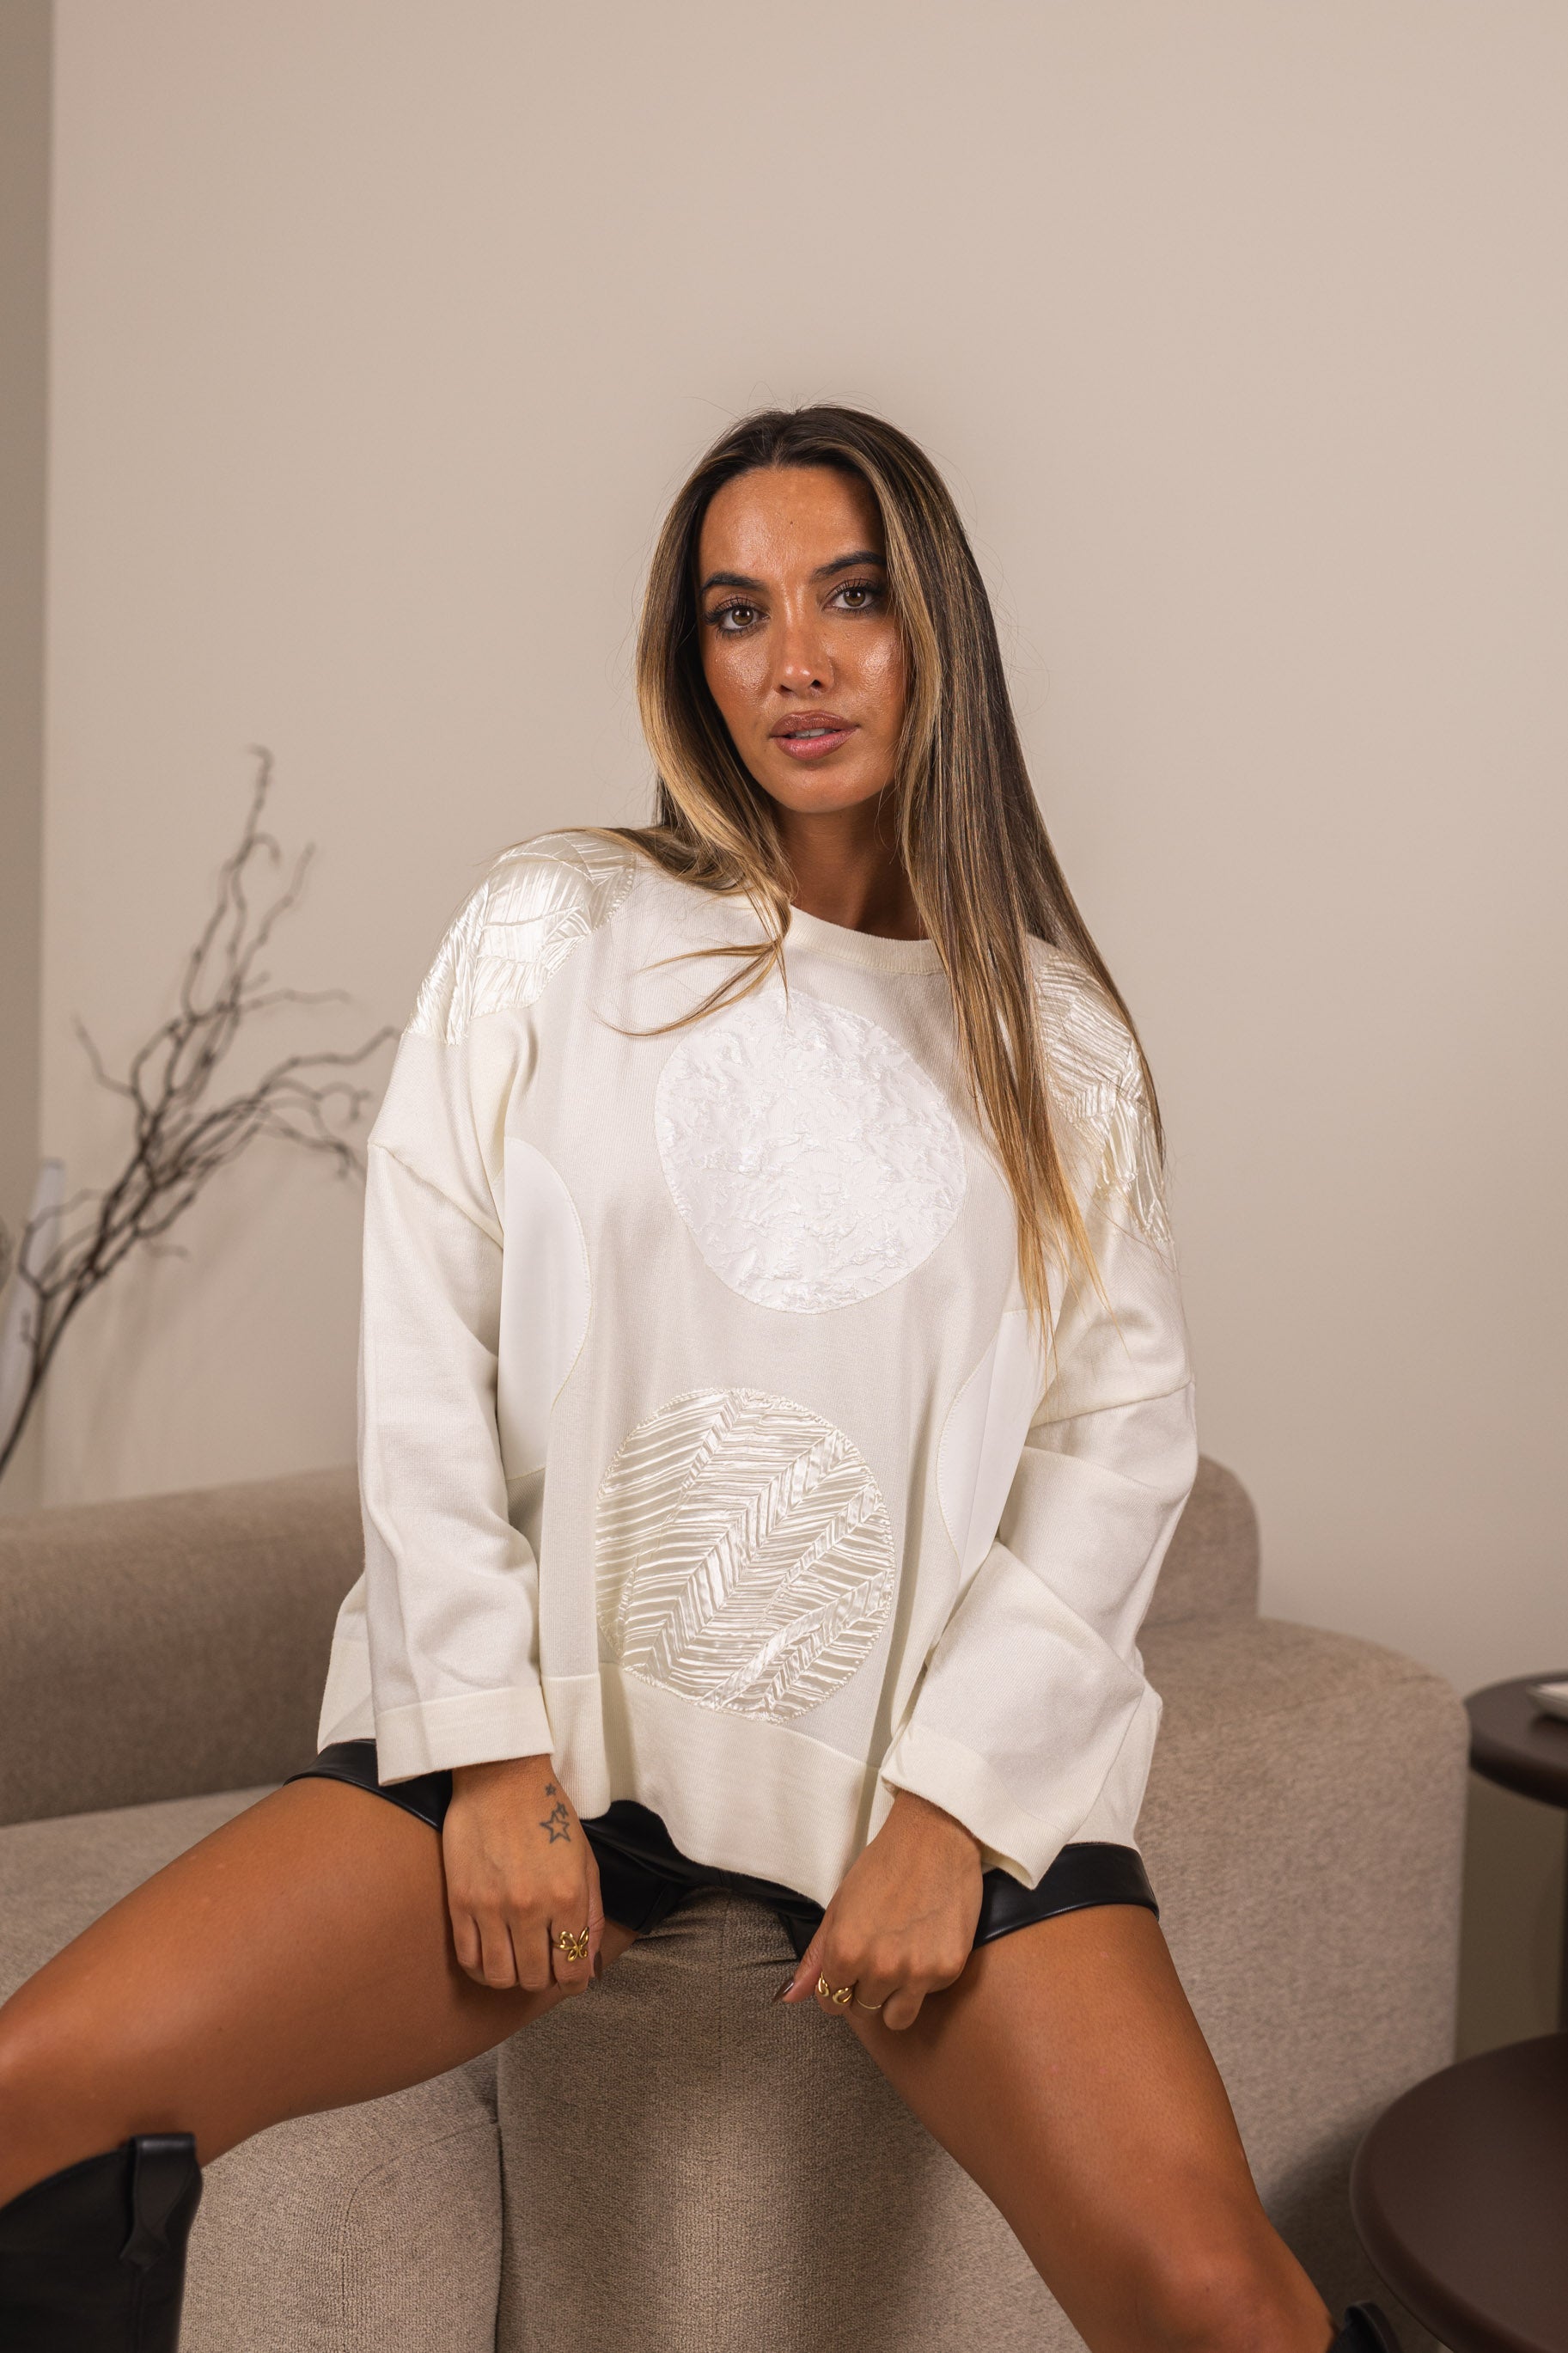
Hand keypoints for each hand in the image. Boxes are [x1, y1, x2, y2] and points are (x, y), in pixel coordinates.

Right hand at [442, 1755, 602, 1995]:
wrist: (500, 1777)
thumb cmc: (549, 1815)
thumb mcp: (585, 1860)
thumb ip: (591, 1914)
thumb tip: (590, 1962)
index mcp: (568, 1896)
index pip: (573, 1968)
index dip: (574, 1982)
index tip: (571, 1978)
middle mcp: (530, 1907)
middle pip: (535, 1979)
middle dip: (543, 1979)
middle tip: (543, 1964)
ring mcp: (491, 1907)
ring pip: (499, 1977)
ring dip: (511, 1978)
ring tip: (516, 1962)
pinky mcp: (460, 1901)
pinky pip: (468, 1958)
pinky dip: (481, 1968)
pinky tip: (490, 1955)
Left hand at [777, 1789, 983, 2030]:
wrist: (935, 1837)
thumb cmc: (883, 1866)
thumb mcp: (839, 1906)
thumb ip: (816, 1957)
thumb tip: (789, 1997)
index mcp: (845, 1952)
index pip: (831, 2002)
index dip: (838, 1986)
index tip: (850, 1970)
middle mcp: (879, 1968)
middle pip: (864, 2010)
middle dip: (866, 1990)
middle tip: (878, 1954)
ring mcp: (916, 1972)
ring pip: (896, 2018)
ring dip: (895, 1998)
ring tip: (901, 1961)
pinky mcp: (948, 1969)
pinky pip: (929, 1995)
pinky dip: (926, 1978)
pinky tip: (927, 1942)